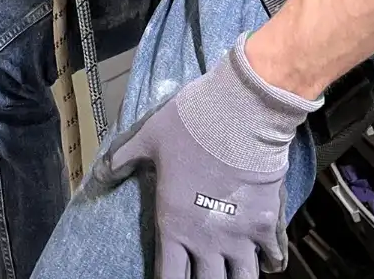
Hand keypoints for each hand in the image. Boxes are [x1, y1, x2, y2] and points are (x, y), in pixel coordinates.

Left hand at [96, 35, 320, 278]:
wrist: (240, 111)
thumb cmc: (190, 123)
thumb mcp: (148, 136)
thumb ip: (123, 159)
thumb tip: (99, 174)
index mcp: (174, 225)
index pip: (169, 278)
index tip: (172, 277)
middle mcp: (206, 241)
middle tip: (203, 272)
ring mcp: (240, 237)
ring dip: (236, 278)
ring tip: (232, 272)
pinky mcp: (266, 225)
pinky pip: (273, 259)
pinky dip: (270, 263)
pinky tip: (266, 260)